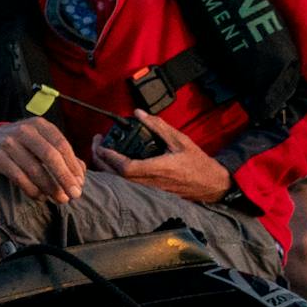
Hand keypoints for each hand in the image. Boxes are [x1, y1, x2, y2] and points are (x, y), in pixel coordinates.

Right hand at [0, 116, 86, 203]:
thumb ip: (61, 154)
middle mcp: (24, 131)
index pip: (62, 145)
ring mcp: (9, 143)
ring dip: (50, 187)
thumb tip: (81, 173)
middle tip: (74, 195)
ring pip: (34, 169)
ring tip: (59, 199)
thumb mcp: (41, 141)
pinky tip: (40, 197)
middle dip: (64, 178)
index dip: (73, 166)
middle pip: (50, 156)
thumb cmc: (21, 144)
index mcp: (40, 125)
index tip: (80, 183)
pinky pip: (18, 177)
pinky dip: (31, 189)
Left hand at [92, 113, 232, 200]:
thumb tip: (139, 114)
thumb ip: (158, 127)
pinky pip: (124, 184)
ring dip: (105, 167)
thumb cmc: (197, 163)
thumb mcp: (179, 140)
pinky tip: (112, 163)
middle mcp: (149, 182)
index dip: (109, 157)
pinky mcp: (147, 192)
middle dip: (100, 159)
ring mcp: (147, 190)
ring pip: (117, 182)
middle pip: (115, 176)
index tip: (101, 144)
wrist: (210, 184)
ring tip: (101, 151)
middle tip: (96, 143)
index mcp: (158, 169)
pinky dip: (113, 174)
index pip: (125, 166)